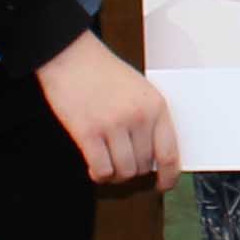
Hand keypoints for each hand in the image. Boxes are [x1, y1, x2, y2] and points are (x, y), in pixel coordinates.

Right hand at [33, 31, 176, 188]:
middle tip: (121, 163)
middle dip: (133, 170)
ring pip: (124, 172)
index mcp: (156, 106)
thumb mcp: (138, 89)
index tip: (163, 184)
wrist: (70, 54)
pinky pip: (101, 169)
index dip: (168, 177)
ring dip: (115, 174)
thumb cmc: (101, 71)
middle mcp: (138, 117)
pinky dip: (99, 174)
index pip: (170, 153)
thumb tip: (153, 156)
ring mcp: (113, 125)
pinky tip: (94, 167)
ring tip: (107, 165)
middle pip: (144, 165)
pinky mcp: (88, 132)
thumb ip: (148, 119)